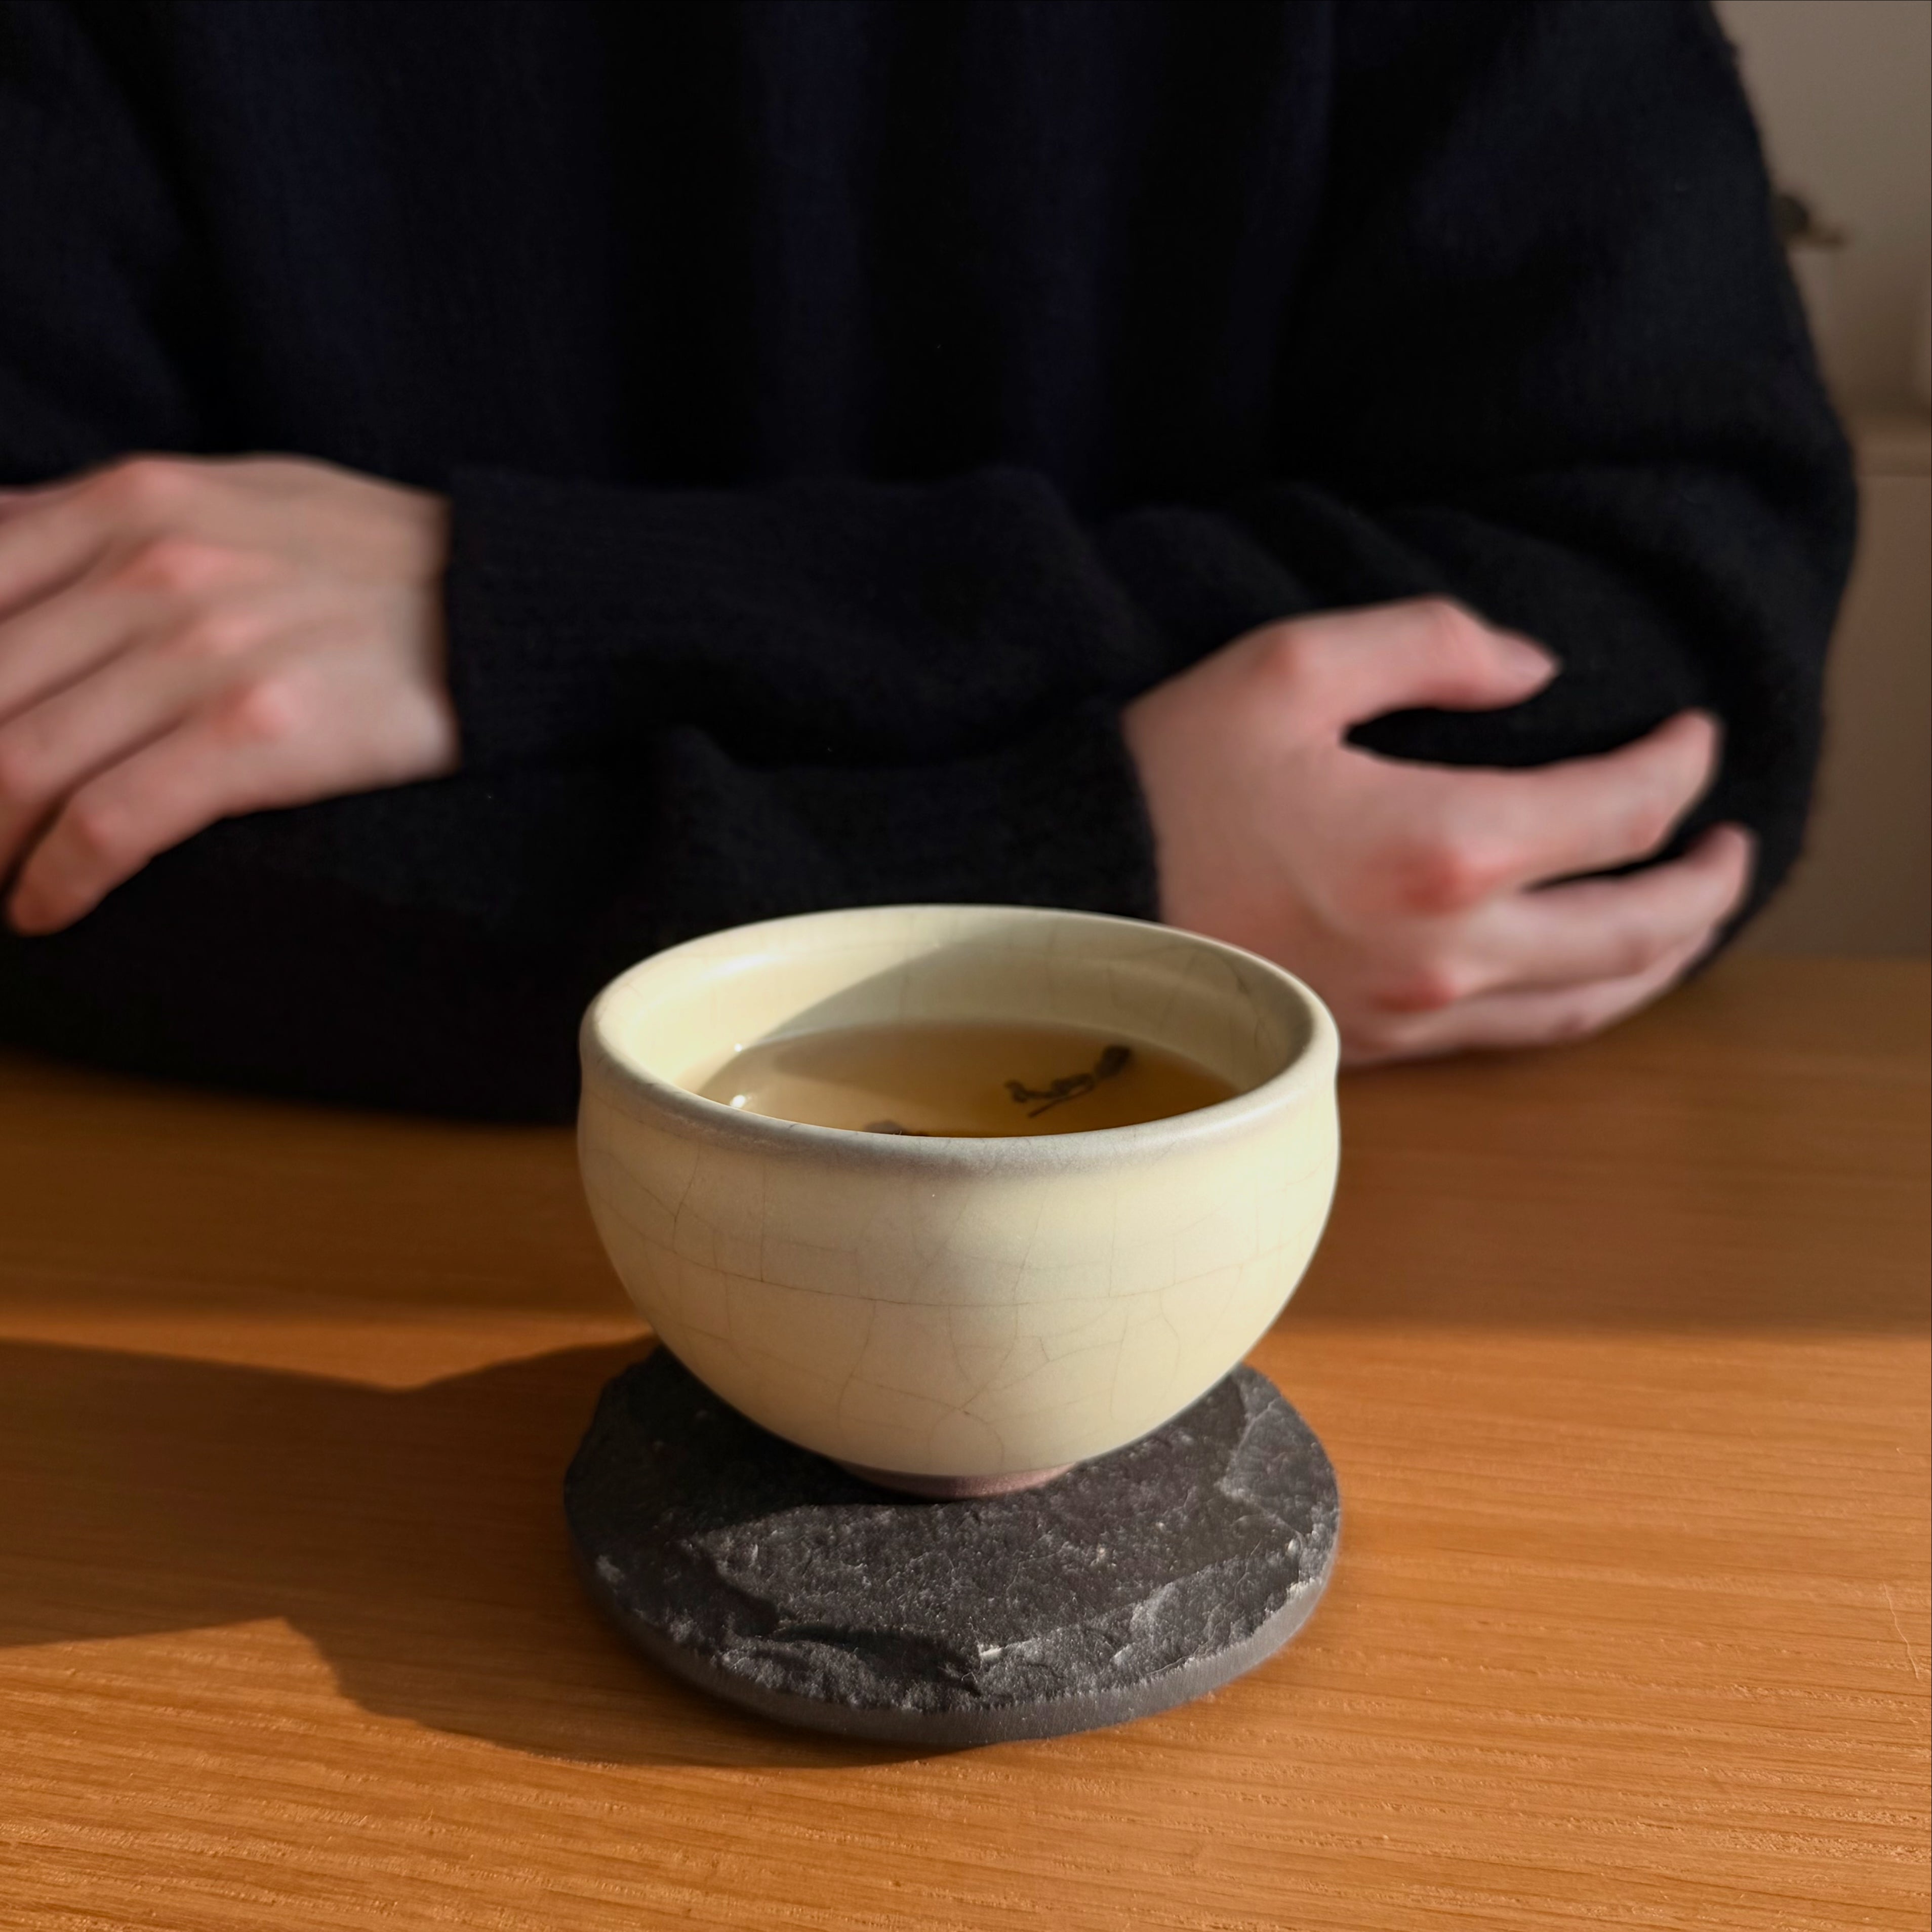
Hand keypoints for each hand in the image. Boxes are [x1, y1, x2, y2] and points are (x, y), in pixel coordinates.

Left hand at [0, 454, 455, 934]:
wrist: (513, 607)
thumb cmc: (376, 563)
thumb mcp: (230, 495)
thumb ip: (103, 518)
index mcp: (129, 503)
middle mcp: (149, 567)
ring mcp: (202, 652)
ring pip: (16, 765)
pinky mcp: (258, 735)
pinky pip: (109, 821)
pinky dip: (53, 879)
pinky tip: (41, 910)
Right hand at [1121, 599, 1752, 1061]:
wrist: (1071, 904)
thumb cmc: (1167, 783)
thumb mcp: (1288, 666)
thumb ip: (1430, 645)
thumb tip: (1534, 672)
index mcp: (1443, 844)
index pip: (1622, 812)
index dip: (1679, 767)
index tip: (1693, 734)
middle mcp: (1450, 949)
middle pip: (1639, 930)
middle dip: (1706, 882)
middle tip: (1731, 840)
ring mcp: (1416, 1013)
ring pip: (1592, 1003)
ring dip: (1662, 956)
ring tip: (1688, 912)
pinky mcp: (1377, 1047)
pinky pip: (1518, 1038)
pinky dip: (1583, 1002)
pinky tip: (1589, 973)